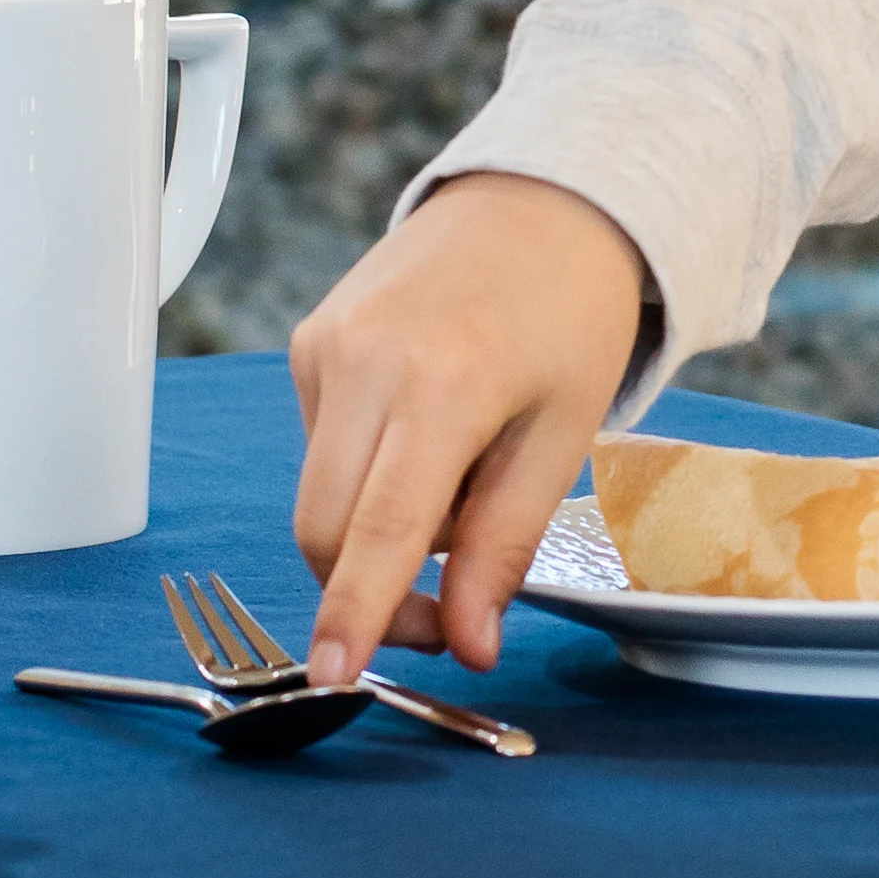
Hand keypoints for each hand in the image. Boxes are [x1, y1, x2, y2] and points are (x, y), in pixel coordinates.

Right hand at [288, 171, 650, 683]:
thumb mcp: (562, 437)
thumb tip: (468, 646)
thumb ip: (506, 546)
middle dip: (371, 590)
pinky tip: (429, 427)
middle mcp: (365, 360)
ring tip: (461, 478)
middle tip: (447, 612)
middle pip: (326, 528)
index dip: (355, 612)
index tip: (334, 675)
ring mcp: (325, 345)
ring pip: (319, 493)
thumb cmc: (569, 315)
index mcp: (443, 384)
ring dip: (377, 525)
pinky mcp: (309, 340)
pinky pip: (321, 447)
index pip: (379, 528)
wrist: (540, 202)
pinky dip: (369, 470)